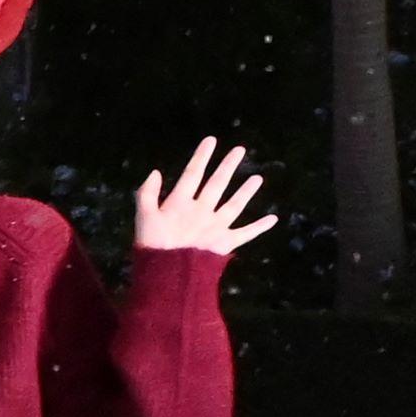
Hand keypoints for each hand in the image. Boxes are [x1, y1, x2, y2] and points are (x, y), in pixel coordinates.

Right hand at [129, 138, 277, 261]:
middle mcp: (202, 210)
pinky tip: (272, 219)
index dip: (201, 156)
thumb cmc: (153, 247)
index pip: (192, 174)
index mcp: (180, 203)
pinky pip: (246, 233)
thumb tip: (156, 172)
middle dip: (228, 166)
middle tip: (240, 150)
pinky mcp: (226, 242)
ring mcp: (216, 226)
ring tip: (258, 178)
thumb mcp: (143, 218)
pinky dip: (259, 227)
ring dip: (247, 191)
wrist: (170, 276)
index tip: (211, 140)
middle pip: (217, 184)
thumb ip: (147, 193)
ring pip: (235, 204)